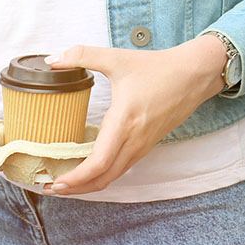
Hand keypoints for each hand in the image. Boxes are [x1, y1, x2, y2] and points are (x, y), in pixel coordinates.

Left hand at [42, 34, 228, 194]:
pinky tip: (87, 170)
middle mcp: (133, 141)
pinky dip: (101, 176)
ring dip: (88, 185)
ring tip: (64, 184)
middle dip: (75, 189)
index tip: (55, 182)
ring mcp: (141, 147)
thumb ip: (81, 55)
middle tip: (50, 188)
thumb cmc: (157, 68)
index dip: (75, 179)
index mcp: (124, 122)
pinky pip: (121, 169)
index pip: (98, 164)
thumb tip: (51, 60)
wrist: (194, 74)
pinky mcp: (146, 146)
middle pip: (102, 179)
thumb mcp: (116, 58)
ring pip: (112, 177)